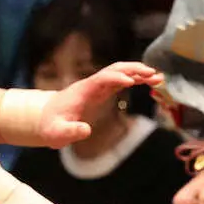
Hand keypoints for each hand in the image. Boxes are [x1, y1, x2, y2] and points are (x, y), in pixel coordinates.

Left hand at [39, 62, 162, 146]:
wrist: (45, 118)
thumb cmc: (51, 126)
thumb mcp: (56, 134)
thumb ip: (69, 132)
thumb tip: (85, 129)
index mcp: (82, 91)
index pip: (101, 79)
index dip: (115, 78)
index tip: (131, 81)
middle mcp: (92, 84)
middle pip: (114, 70)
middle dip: (133, 70)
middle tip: (153, 74)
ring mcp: (98, 86)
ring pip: (121, 73)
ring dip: (139, 73)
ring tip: (158, 78)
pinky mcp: (102, 92)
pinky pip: (121, 82)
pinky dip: (136, 80)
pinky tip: (150, 83)